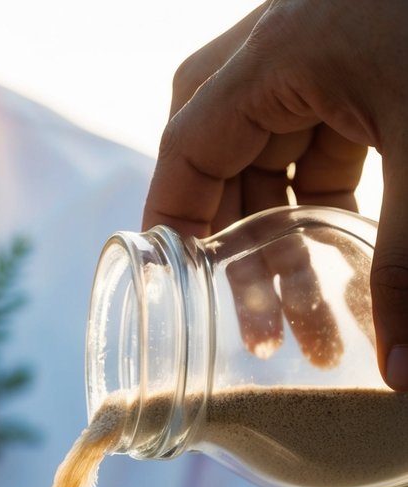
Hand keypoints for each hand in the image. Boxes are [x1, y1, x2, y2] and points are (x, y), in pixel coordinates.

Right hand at [142, 0, 407, 387]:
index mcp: (278, 56)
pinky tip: (341, 264)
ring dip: (284, 238)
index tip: (170, 292)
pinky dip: (322, 208)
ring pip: (276, 158)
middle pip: (222, 158)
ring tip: (304, 322)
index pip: (188, 149)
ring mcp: (329, 55)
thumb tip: (403, 369)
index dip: (172, 225)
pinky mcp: (369, 68)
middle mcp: (287, 50)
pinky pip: (323, 147)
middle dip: (234, 247)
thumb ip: (405, 265)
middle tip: (244, 321)